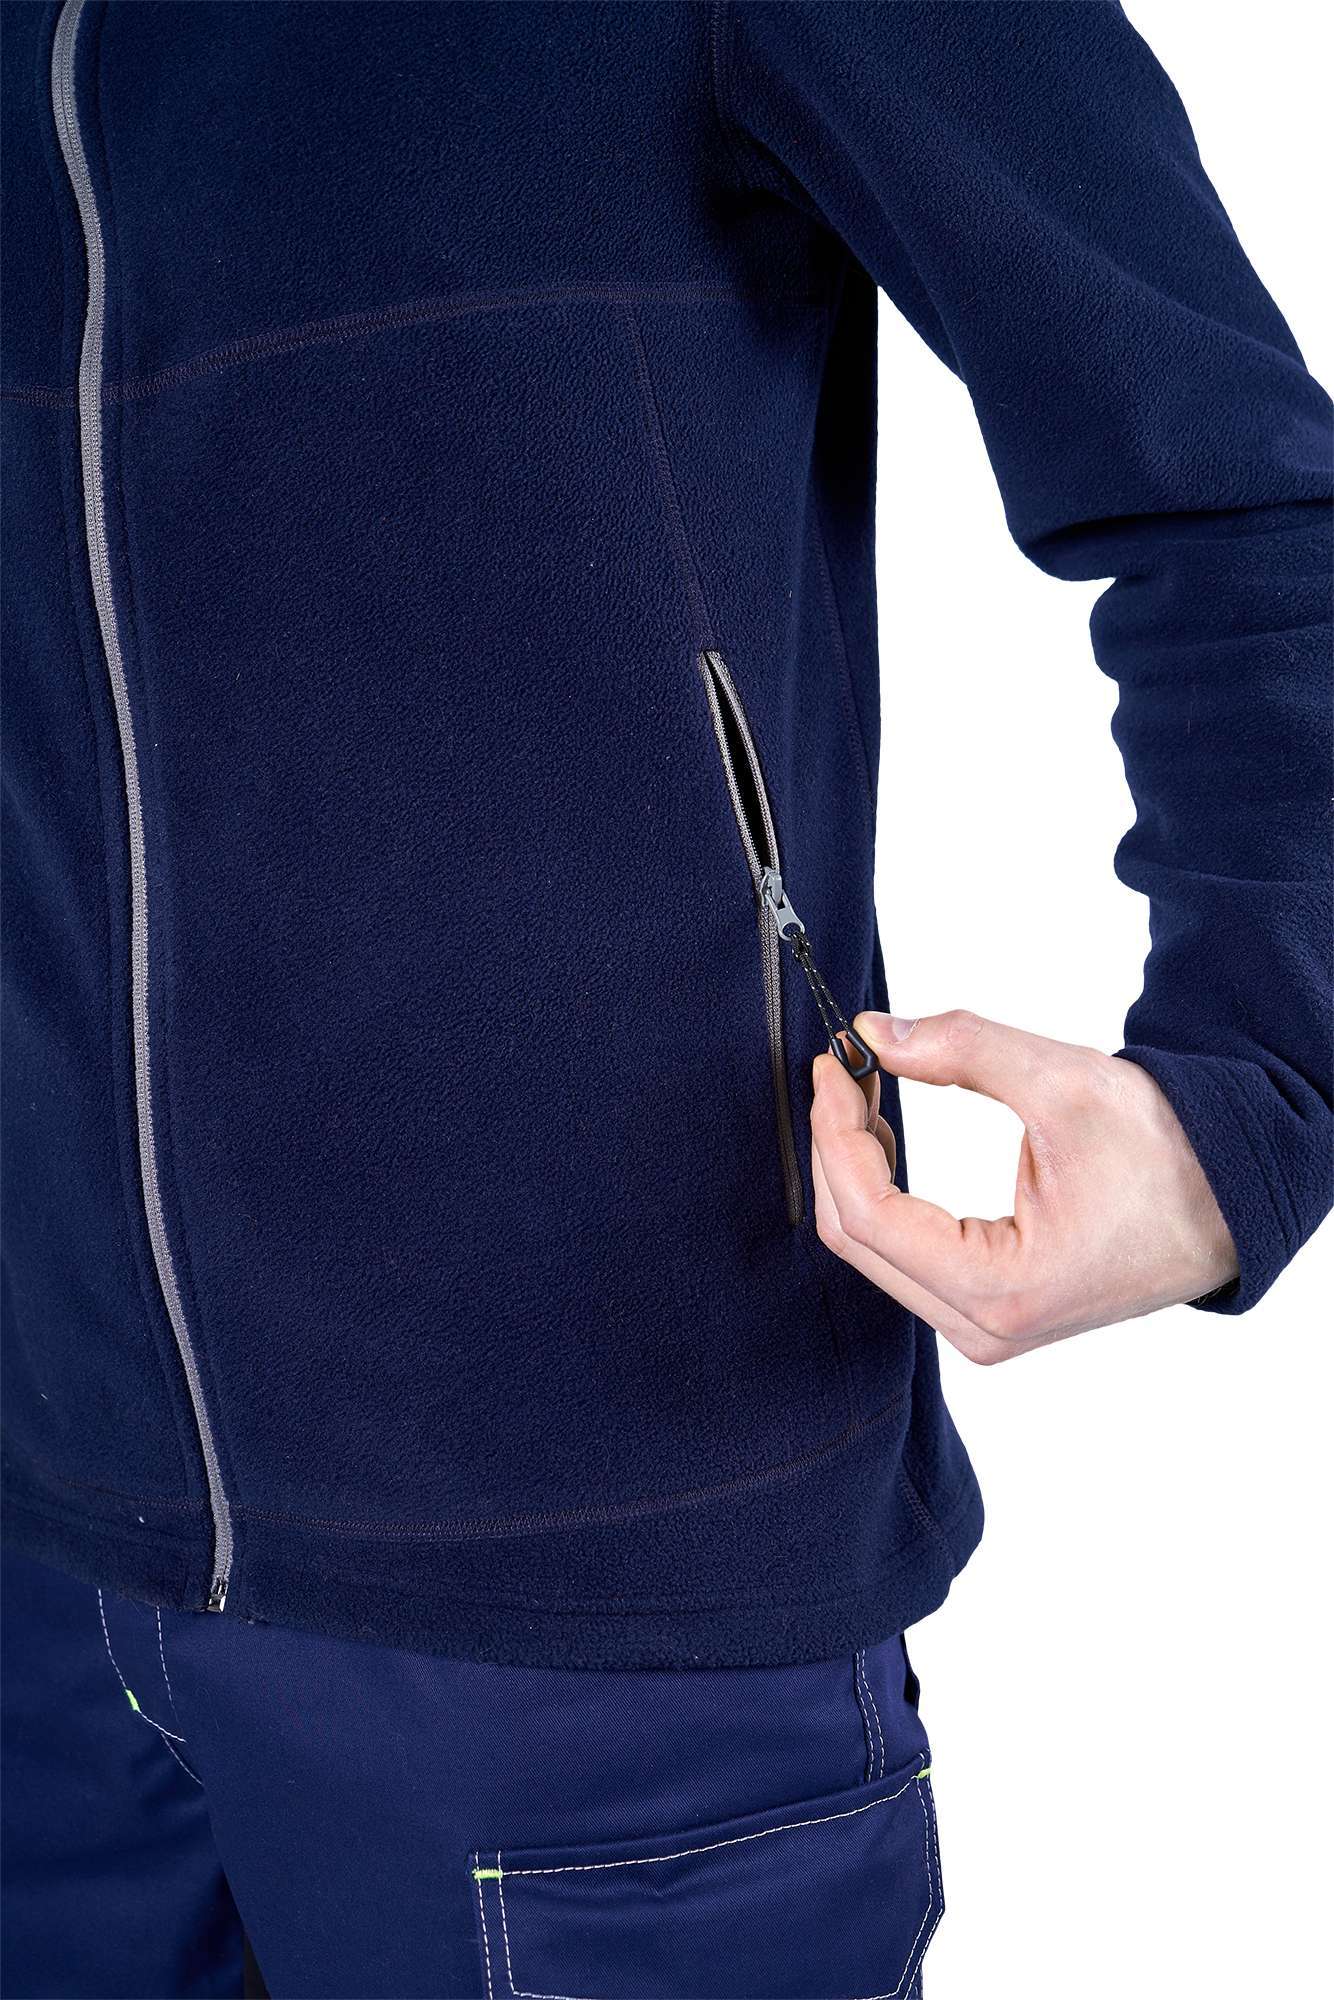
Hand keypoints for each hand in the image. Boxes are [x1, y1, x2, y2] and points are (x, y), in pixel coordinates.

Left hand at [810, 1010, 1238, 1363]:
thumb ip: (962, 1050)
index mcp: (1003, 1290)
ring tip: (863, 1093)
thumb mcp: (1064, 1084)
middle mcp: (984, 1328)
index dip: (836, 1132)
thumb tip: (874, 1032)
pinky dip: (882, 1193)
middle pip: (858, 1239)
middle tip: (843, 1069)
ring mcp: (984, 1329)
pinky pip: (903, 1257)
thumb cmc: (1166, 1154)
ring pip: (873, 1252)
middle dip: (837, 1146)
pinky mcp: (987, 1313)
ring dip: (854, 1168)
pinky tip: (886, 1137)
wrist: (1229, 1202)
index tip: (834, 1064)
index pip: (870, 1215)